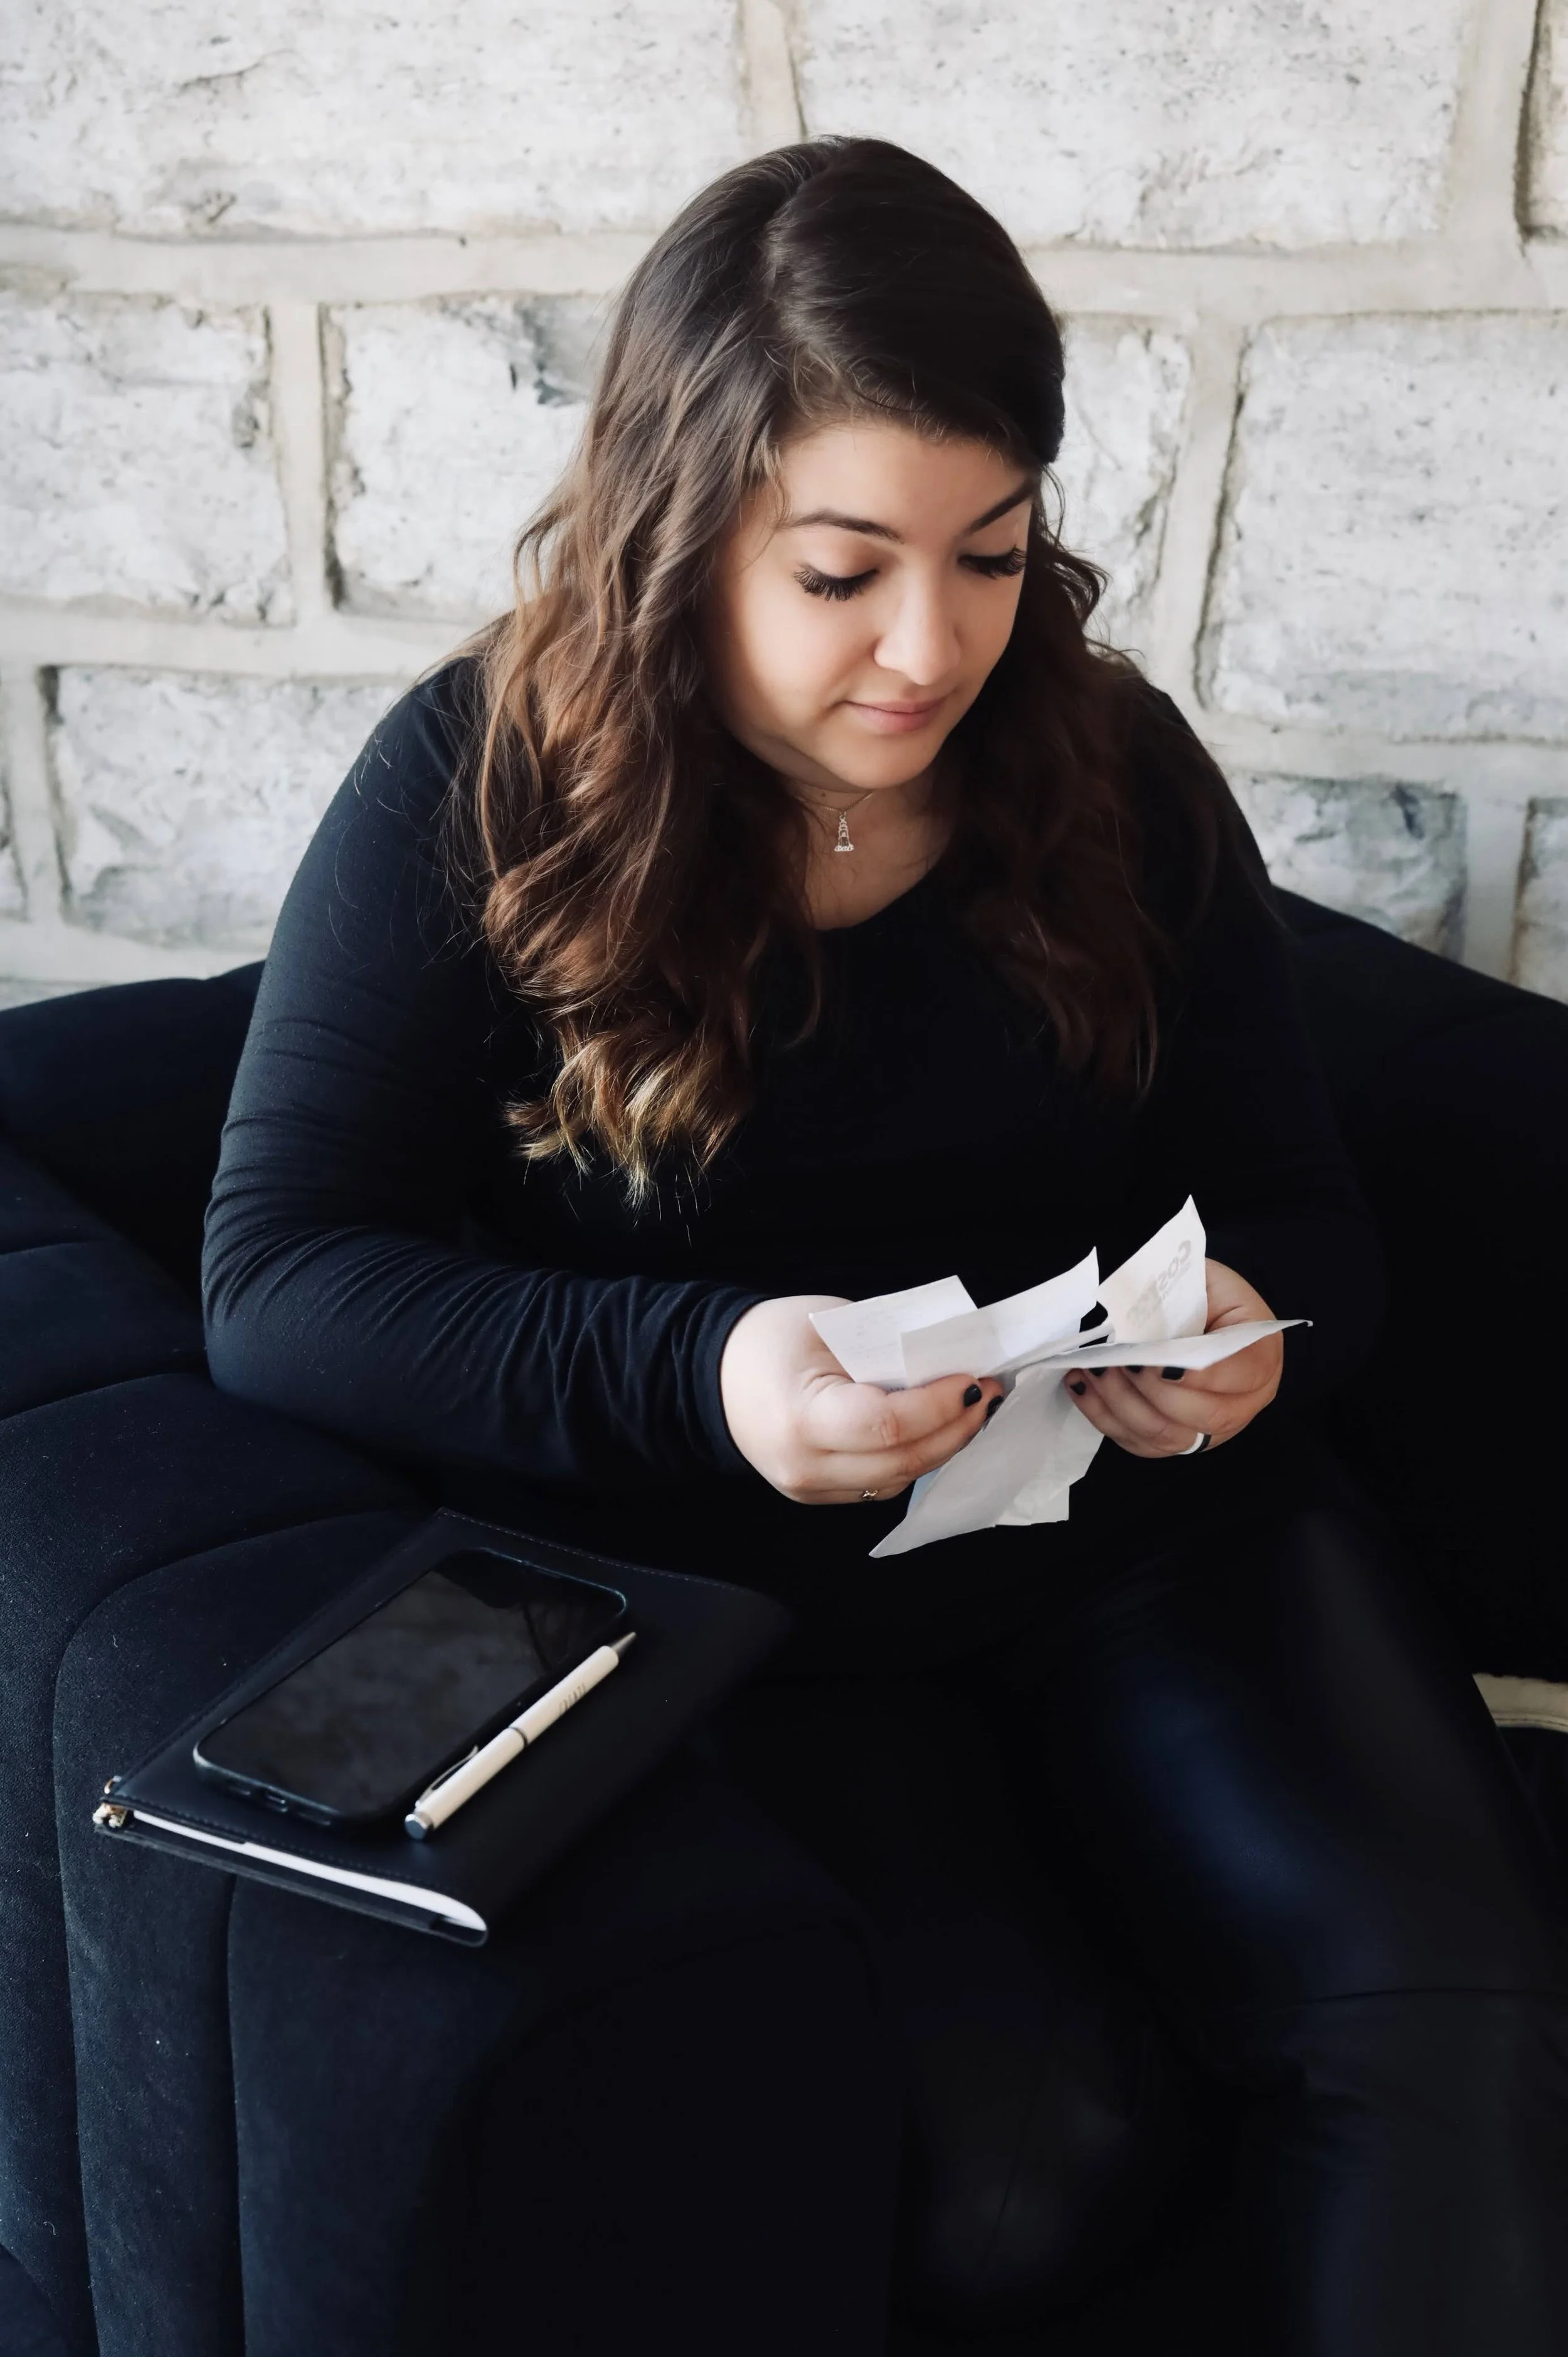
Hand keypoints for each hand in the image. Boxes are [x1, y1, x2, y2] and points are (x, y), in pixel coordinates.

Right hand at [720, 1294, 1003, 1504]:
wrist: (710, 1375)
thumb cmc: (766, 1339)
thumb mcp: (829, 1325)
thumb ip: (887, 1348)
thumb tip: (948, 1363)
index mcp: (802, 1418)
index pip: (888, 1424)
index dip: (940, 1404)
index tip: (972, 1377)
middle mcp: (806, 1466)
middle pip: (902, 1461)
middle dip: (955, 1427)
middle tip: (985, 1392)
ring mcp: (811, 1488)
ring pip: (898, 1480)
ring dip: (942, 1446)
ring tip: (970, 1410)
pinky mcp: (817, 1495)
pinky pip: (880, 1485)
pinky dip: (913, 1458)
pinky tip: (935, 1430)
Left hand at [1062, 1257, 1283, 1460]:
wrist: (1201, 1311)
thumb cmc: (1202, 1293)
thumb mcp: (1202, 1280)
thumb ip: (1180, 1299)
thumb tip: (1135, 1320)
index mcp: (1261, 1354)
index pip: (1240, 1372)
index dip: (1197, 1373)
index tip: (1154, 1362)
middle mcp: (1245, 1402)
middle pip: (1204, 1415)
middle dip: (1151, 1391)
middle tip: (1115, 1361)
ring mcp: (1212, 1429)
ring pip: (1168, 1436)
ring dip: (1122, 1405)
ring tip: (1093, 1370)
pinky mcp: (1178, 1441)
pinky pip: (1141, 1444)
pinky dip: (1106, 1417)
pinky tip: (1083, 1387)